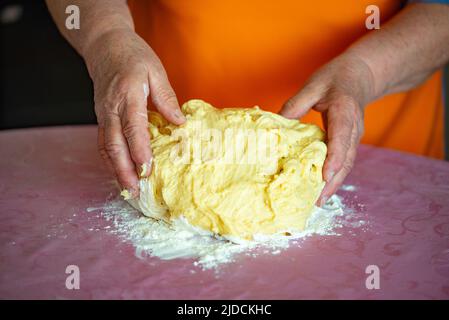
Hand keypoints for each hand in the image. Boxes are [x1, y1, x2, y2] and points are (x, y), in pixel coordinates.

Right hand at [84, 29, 184, 196]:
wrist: (105, 46)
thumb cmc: (134, 57)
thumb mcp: (155, 71)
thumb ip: (167, 98)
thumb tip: (180, 123)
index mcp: (128, 94)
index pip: (132, 125)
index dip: (139, 147)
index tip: (147, 166)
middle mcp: (111, 108)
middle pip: (113, 143)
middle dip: (124, 169)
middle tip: (135, 189)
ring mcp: (103, 115)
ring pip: (105, 147)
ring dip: (115, 170)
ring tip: (128, 190)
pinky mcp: (101, 119)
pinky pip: (102, 144)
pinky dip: (110, 162)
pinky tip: (120, 174)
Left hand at [280, 53, 373, 205]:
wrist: (360, 75)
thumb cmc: (335, 78)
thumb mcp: (313, 85)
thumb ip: (296, 103)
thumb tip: (275, 124)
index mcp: (344, 110)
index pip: (341, 136)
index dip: (334, 157)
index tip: (325, 175)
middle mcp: (354, 127)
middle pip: (346, 158)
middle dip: (333, 181)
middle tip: (317, 200)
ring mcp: (355, 136)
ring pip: (347, 164)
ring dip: (334, 183)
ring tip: (318, 201)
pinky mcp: (350, 141)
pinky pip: (345, 161)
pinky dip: (335, 176)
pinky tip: (323, 188)